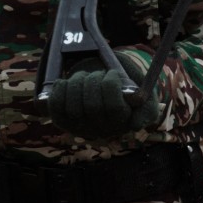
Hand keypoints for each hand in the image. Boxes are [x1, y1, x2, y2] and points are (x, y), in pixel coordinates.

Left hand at [46, 52, 160, 139]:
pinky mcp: (62, 121)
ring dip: (76, 84)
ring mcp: (79, 127)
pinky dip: (58, 91)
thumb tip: (136, 125)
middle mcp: (100, 130)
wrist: (104, 86)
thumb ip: (147, 109)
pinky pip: (55, 108)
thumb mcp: (145, 97)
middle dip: (93, 81)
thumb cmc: (126, 90)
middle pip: (92, 107)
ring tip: (83, 77)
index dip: (111, 85)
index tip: (113, 73)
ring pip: (72, 107)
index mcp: (121, 122)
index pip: (114, 107)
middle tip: (98, 72)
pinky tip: (64, 82)